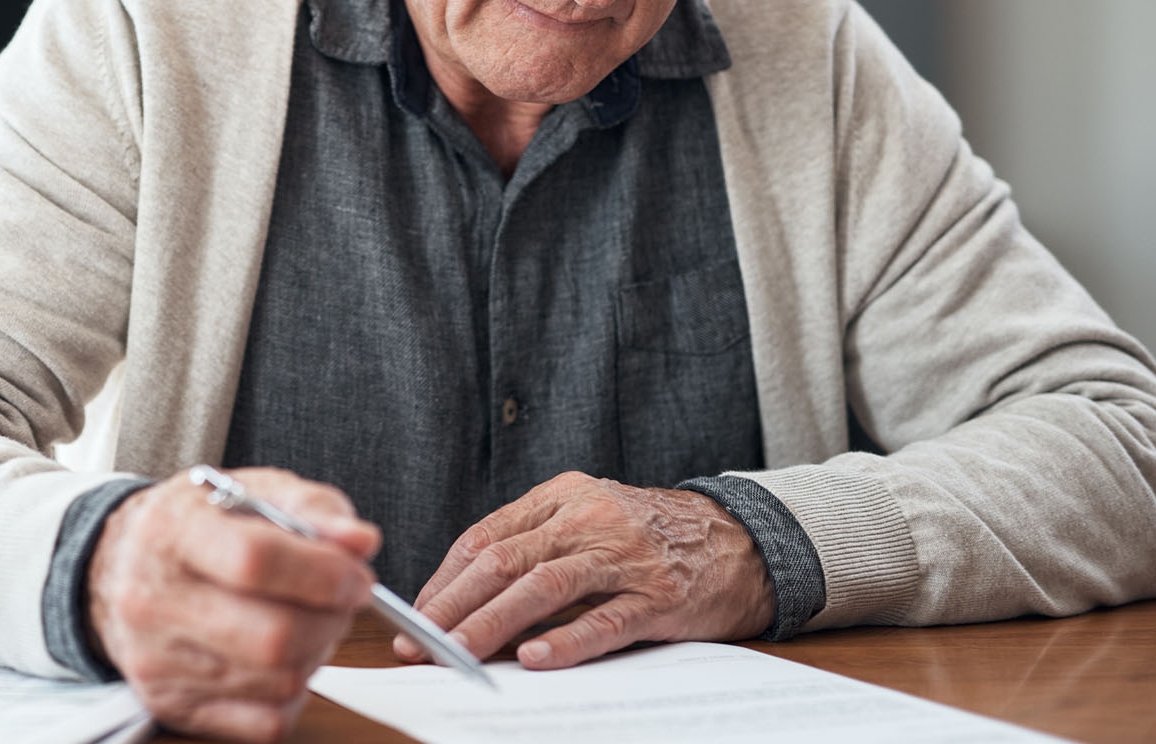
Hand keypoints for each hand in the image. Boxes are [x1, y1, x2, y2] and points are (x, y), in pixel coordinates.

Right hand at [88, 467, 379, 741]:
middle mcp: (153, 600)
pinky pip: (266, 722)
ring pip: (278, 681)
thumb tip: (360, 542)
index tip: (357, 577)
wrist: (117, 567)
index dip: (323, 574)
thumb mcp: (248, 491)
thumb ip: (311, 508)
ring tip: (307, 621)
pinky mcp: (172, 705)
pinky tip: (282, 658)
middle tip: (340, 601)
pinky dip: (293, 693)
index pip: (254, 561)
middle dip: (331, 620)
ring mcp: (157, 660)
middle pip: (273, 636)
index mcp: (172, 532)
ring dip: (316, 654)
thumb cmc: (193, 526)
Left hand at [395, 471, 771, 669]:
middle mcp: (589, 519)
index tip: (415, 615)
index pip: (486, 537)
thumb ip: (534, 545)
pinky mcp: (659, 596)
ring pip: (544, 588)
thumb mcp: (587, 520)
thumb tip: (463, 597)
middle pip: (505, 560)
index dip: (446, 579)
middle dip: (454, 605)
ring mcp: (625, 557)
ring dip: (492, 624)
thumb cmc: (648, 537)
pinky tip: (533, 659)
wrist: (740, 540)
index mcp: (562, 496)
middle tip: (420, 642)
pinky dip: (565, 642)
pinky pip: (604, 622)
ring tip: (458, 653)